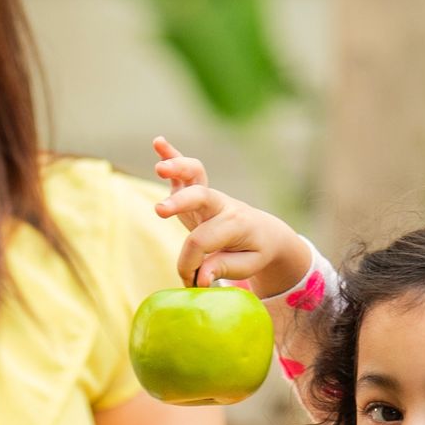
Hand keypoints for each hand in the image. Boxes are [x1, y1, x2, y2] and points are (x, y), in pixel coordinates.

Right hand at [153, 138, 315, 300]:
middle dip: (179, 203)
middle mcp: (222, 204)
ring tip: (161, 167)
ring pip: (195, 173)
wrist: (265, 231)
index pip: (203, 241)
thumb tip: (200, 278)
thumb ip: (223, 268)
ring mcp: (209, 194)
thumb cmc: (255, 250)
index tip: (189, 281)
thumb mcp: (248, 265)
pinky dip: (172, 154)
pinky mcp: (197, 189)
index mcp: (236, 224)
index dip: (189, 263)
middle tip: (160, 211)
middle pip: (200, 196)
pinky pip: (186, 169)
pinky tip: (158, 142)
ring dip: (177, 166)